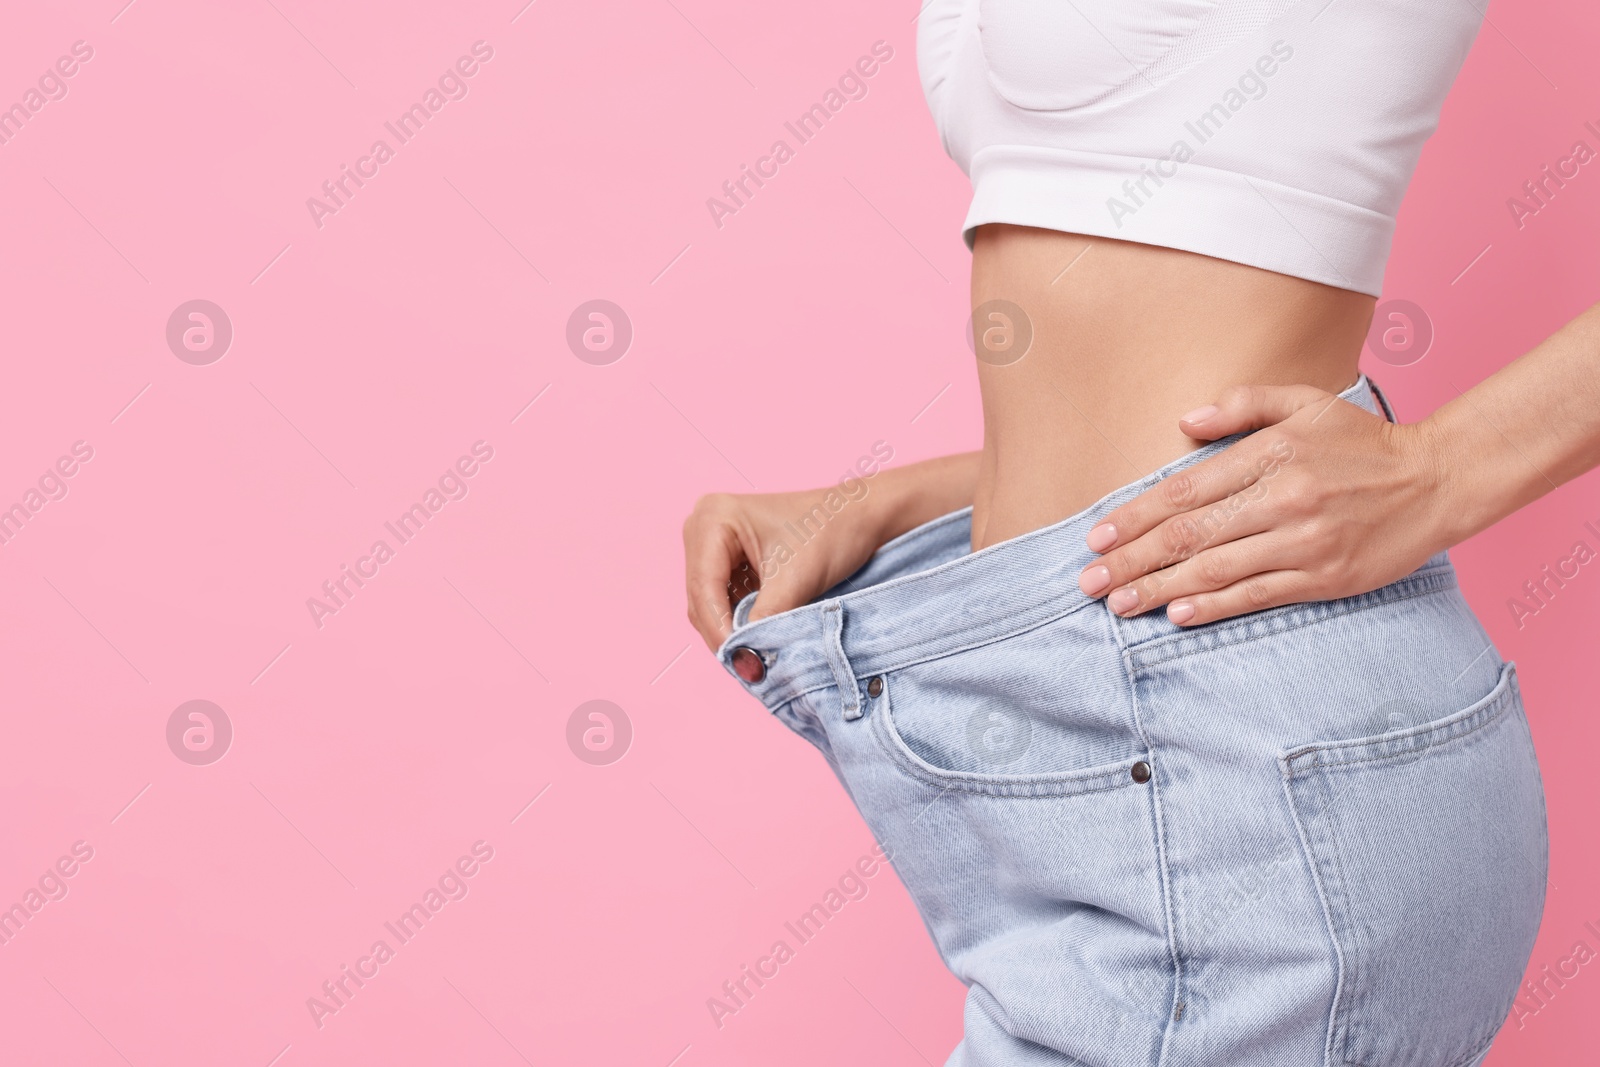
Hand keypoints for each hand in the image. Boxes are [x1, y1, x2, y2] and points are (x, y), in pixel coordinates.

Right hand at [682, 487, 892, 651]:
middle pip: (702, 596)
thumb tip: (745, 661)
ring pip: (710, 602)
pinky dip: (739, 620)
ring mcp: (714, 542)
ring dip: (731, 630)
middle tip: (749, 668)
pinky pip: (723, 599)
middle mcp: (704, 526)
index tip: (741, 663)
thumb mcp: (796, 580)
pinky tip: (757, 638)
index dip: (719, 629)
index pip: (705, 586)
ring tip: (755, 658)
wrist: (862, 516)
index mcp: (715, 517)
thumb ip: (765, 620)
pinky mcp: (728, 558)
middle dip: (725, 633)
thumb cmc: (833, 531)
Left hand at [1075, 384, 1451, 625]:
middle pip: (1189, 536)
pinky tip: (1177, 615)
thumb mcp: (1307, 401)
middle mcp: (1282, 498)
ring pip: (1216, 571)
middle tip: (1088, 582)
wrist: (1438, 479)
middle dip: (1132, 561)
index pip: (1185, 491)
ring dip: (1160, 590)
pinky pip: (1257, 595)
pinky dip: (1214, 607)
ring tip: (1118, 604)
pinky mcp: (1324, 577)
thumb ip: (1244, 405)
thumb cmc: (1361, 441)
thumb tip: (1185, 421)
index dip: (1135, 516)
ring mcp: (1304, 541)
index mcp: (1270, 454)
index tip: (1098, 536)